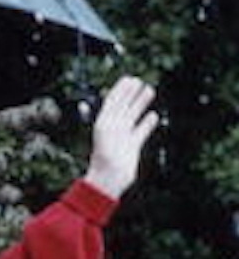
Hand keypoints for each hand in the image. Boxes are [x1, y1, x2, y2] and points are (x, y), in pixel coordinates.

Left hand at [84, 76, 158, 198]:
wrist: (108, 180)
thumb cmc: (104, 157)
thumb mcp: (105, 133)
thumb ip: (112, 116)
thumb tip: (116, 98)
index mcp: (104, 123)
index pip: (112, 101)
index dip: (120, 90)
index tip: (129, 78)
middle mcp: (113, 128)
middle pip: (123, 106)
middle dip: (131, 93)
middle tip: (140, 81)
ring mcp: (123, 137)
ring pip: (133, 116)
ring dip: (141, 103)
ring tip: (150, 90)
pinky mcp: (132, 147)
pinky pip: (141, 131)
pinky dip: (147, 123)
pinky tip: (154, 116)